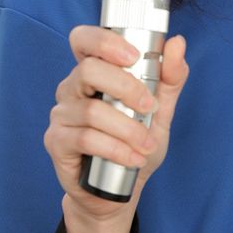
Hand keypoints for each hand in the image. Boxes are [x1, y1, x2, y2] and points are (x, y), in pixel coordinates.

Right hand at [43, 26, 189, 223]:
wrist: (117, 191)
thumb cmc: (135, 144)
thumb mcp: (161, 110)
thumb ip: (170, 78)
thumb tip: (177, 43)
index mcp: (94, 72)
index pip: (84, 40)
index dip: (104, 41)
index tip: (134, 56)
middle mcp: (72, 88)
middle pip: (88, 70)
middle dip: (125, 87)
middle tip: (148, 106)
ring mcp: (61, 114)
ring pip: (91, 110)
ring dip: (127, 128)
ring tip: (146, 144)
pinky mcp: (56, 142)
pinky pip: (85, 138)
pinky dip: (116, 149)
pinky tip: (133, 158)